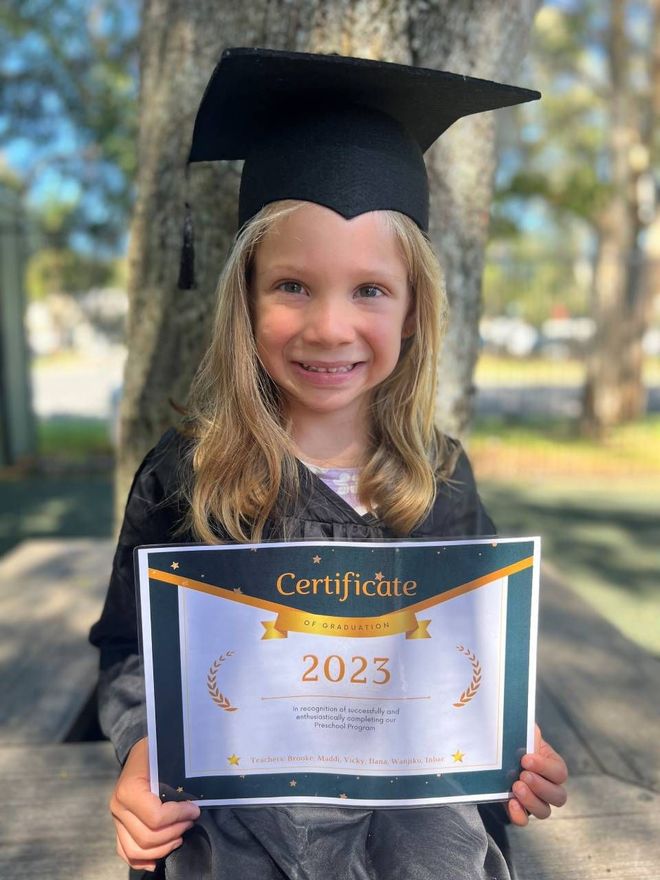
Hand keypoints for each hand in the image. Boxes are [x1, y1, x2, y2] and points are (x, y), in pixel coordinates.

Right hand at [110, 737, 200, 870]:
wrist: (140, 752)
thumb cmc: (156, 753)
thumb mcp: (166, 759)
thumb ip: (177, 780)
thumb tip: (196, 801)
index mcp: (129, 790)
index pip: (155, 817)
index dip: (179, 817)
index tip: (195, 810)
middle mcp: (118, 807)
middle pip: (147, 838)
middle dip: (175, 832)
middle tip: (191, 822)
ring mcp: (116, 820)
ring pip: (136, 850)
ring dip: (163, 848)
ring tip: (180, 835)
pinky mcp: (118, 827)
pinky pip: (126, 852)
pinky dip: (143, 860)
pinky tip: (160, 857)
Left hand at [506, 724, 567, 825]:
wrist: (494, 753)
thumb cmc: (512, 739)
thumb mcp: (521, 731)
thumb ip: (527, 729)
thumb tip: (528, 726)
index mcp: (552, 765)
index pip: (559, 773)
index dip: (545, 767)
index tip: (526, 758)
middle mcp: (548, 786)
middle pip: (559, 796)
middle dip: (541, 786)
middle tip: (523, 775)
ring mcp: (534, 800)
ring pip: (545, 811)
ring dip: (532, 801)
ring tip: (515, 787)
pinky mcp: (518, 809)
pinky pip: (524, 820)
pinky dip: (519, 815)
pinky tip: (511, 803)